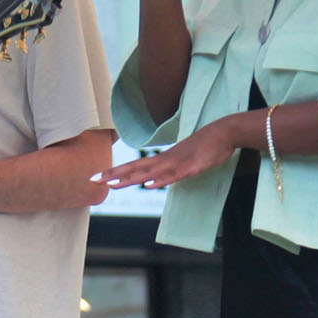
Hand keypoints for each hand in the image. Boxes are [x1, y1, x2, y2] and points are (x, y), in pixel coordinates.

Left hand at [92, 117, 241, 190]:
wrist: (224, 132)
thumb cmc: (206, 145)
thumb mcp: (185, 159)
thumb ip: (172, 168)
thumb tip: (160, 177)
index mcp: (163, 159)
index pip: (134, 167)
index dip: (116, 171)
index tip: (98, 176)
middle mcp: (165, 160)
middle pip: (135, 168)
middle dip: (114, 174)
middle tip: (93, 179)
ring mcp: (177, 163)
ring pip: (150, 173)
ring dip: (131, 178)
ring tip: (112, 184)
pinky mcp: (191, 167)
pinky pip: (173, 176)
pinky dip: (160, 181)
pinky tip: (148, 185)